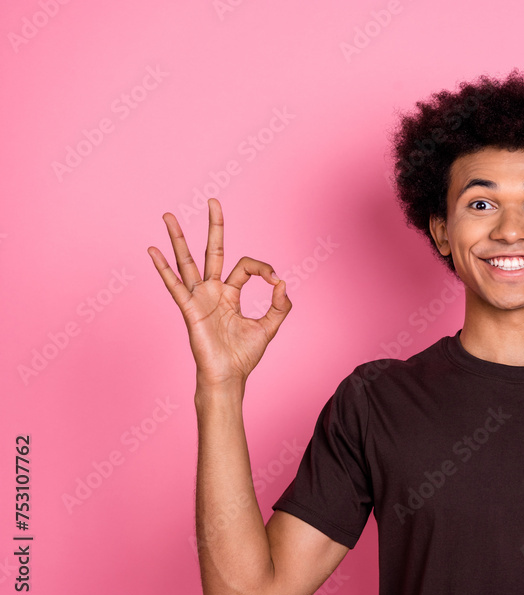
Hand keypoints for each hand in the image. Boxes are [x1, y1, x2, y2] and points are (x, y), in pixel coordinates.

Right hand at [147, 198, 290, 387]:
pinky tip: (152, 250)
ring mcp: (199, 298)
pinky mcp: (189, 309)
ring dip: (178, 238)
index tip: (274, 279)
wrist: (227, 377)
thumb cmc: (243, 356)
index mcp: (230, 293)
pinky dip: (163, 268)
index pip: (246, 266)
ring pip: (187, 261)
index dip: (262, 268)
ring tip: (168, 215)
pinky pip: (174, 285)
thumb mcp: (269, 327)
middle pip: (212, 251)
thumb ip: (280, 305)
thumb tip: (282, 281)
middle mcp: (212, 291)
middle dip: (214, 226)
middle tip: (213, 201)